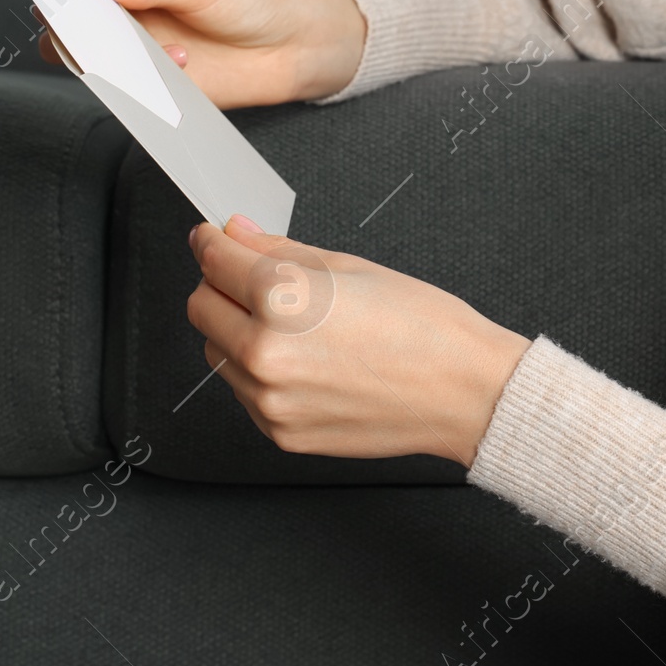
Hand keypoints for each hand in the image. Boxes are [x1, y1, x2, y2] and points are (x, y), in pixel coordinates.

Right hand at [36, 0, 365, 106]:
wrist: (290, 47)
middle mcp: (118, 1)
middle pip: (65, 14)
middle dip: (74, 24)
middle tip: (104, 28)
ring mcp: (127, 42)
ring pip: (82, 55)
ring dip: (107, 56)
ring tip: (156, 48)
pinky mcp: (144, 80)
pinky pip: (120, 86)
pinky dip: (141, 80)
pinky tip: (183, 63)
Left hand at [186, 216, 531, 467]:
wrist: (464, 392)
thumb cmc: (423, 327)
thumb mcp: (349, 266)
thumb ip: (278, 249)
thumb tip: (237, 234)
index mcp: (283, 299)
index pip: (214, 260)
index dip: (211, 241)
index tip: (213, 238)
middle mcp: (265, 352)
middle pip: (201, 308)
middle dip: (221, 287)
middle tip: (255, 279)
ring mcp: (269, 399)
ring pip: (217, 352)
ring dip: (237, 332)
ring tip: (294, 328)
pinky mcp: (279, 432)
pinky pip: (244, 392)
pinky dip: (259, 373)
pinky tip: (306, 361)